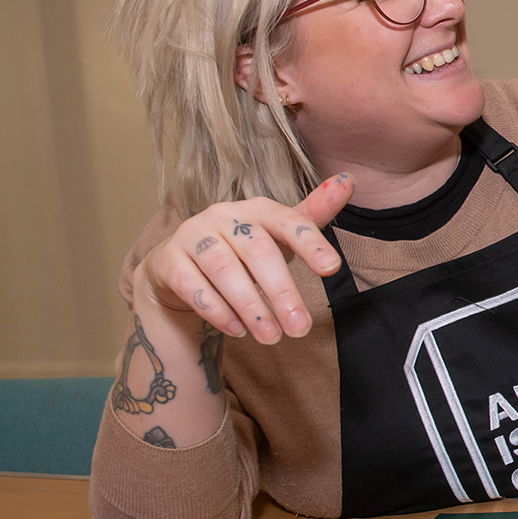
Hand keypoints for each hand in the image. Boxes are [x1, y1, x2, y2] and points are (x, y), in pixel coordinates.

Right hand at [132, 173, 353, 343]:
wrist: (179, 268)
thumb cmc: (240, 251)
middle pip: (258, 252)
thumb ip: (311, 216)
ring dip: (251, 306)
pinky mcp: (168, 260)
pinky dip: (217, 310)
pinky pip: (193, 286)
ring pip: (224, 270)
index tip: (332, 268)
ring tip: (271, 337)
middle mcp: (223, 216)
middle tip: (299, 329)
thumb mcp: (278, 235)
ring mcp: (192, 235)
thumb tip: (349, 181)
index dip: (311, 243)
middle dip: (282, 292)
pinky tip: (238, 330)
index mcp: (257, 209)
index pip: (288, 221)